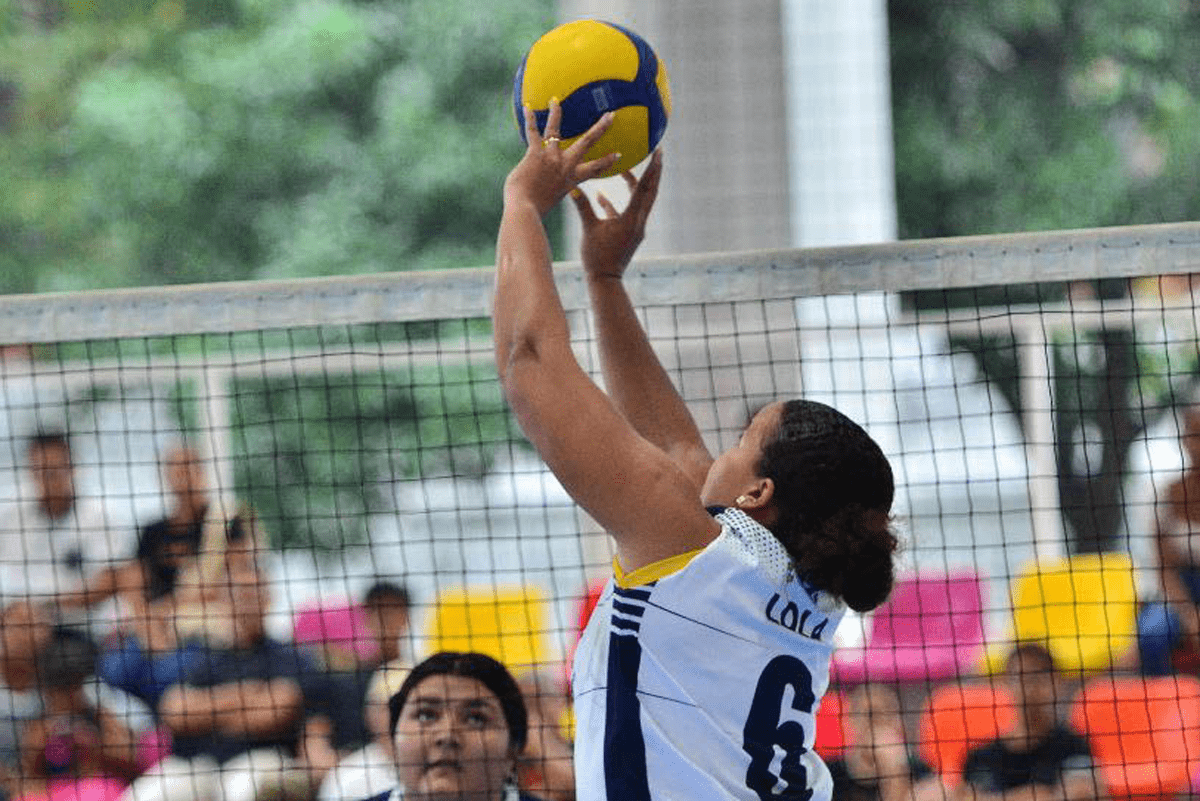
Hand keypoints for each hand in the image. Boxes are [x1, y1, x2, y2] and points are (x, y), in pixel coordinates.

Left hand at [504, 100, 619, 215]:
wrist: (525, 211)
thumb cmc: (534, 211)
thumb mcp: (550, 202)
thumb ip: (550, 192)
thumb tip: (543, 193)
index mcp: (572, 181)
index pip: (595, 170)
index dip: (608, 162)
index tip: (619, 154)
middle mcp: (565, 166)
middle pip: (587, 142)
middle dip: (600, 128)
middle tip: (611, 115)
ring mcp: (551, 158)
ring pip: (556, 130)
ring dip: (556, 113)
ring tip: (555, 100)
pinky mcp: (536, 154)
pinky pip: (533, 132)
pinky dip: (530, 119)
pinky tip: (527, 107)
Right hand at [572, 148, 662, 280]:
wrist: (605, 280)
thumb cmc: (597, 257)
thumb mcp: (589, 230)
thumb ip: (582, 207)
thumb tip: (572, 187)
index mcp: (631, 219)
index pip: (644, 189)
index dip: (651, 169)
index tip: (658, 152)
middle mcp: (639, 222)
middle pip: (650, 192)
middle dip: (653, 172)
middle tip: (656, 154)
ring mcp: (635, 228)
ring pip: (639, 201)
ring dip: (633, 186)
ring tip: (624, 171)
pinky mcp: (629, 233)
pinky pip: (625, 212)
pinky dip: (615, 204)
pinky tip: (600, 195)